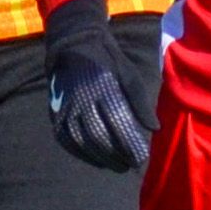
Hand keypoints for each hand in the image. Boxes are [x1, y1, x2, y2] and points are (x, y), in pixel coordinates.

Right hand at [43, 0, 153, 172]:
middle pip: (99, 136)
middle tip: (128, 166)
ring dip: (96, 156)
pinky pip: (64, 136)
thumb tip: (154, 128)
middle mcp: (83, 99)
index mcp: (104, 89)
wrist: (74, 43)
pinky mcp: (56, 109)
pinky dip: (77, 150)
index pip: (118, 125)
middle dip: (115, 155)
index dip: (129, 145)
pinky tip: (90, 157)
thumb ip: (140, 102)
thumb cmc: (108, 60)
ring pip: (80, 139)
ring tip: (112, 165)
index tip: (139, 158)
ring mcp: (66, 105)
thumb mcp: (129, 74)